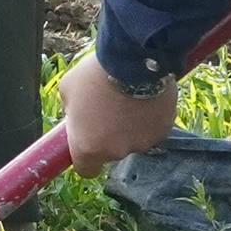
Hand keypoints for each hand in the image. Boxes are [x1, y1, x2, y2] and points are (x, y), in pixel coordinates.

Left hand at [57, 53, 177, 166]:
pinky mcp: (162, 131)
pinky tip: (143, 97)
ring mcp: (141, 143)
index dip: (85, 158)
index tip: (87, 142)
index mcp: (87, 148)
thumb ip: (71, 112)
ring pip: (132, 139)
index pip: (86, 170)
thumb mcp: (67, 90)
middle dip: (107, 135)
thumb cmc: (94, 76)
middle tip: (106, 109)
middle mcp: (115, 152)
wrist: (132, 61)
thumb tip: (77, 116)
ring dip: (129, 126)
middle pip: (110, 151)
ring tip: (126, 99)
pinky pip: (151, 128)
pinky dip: (147, 118)